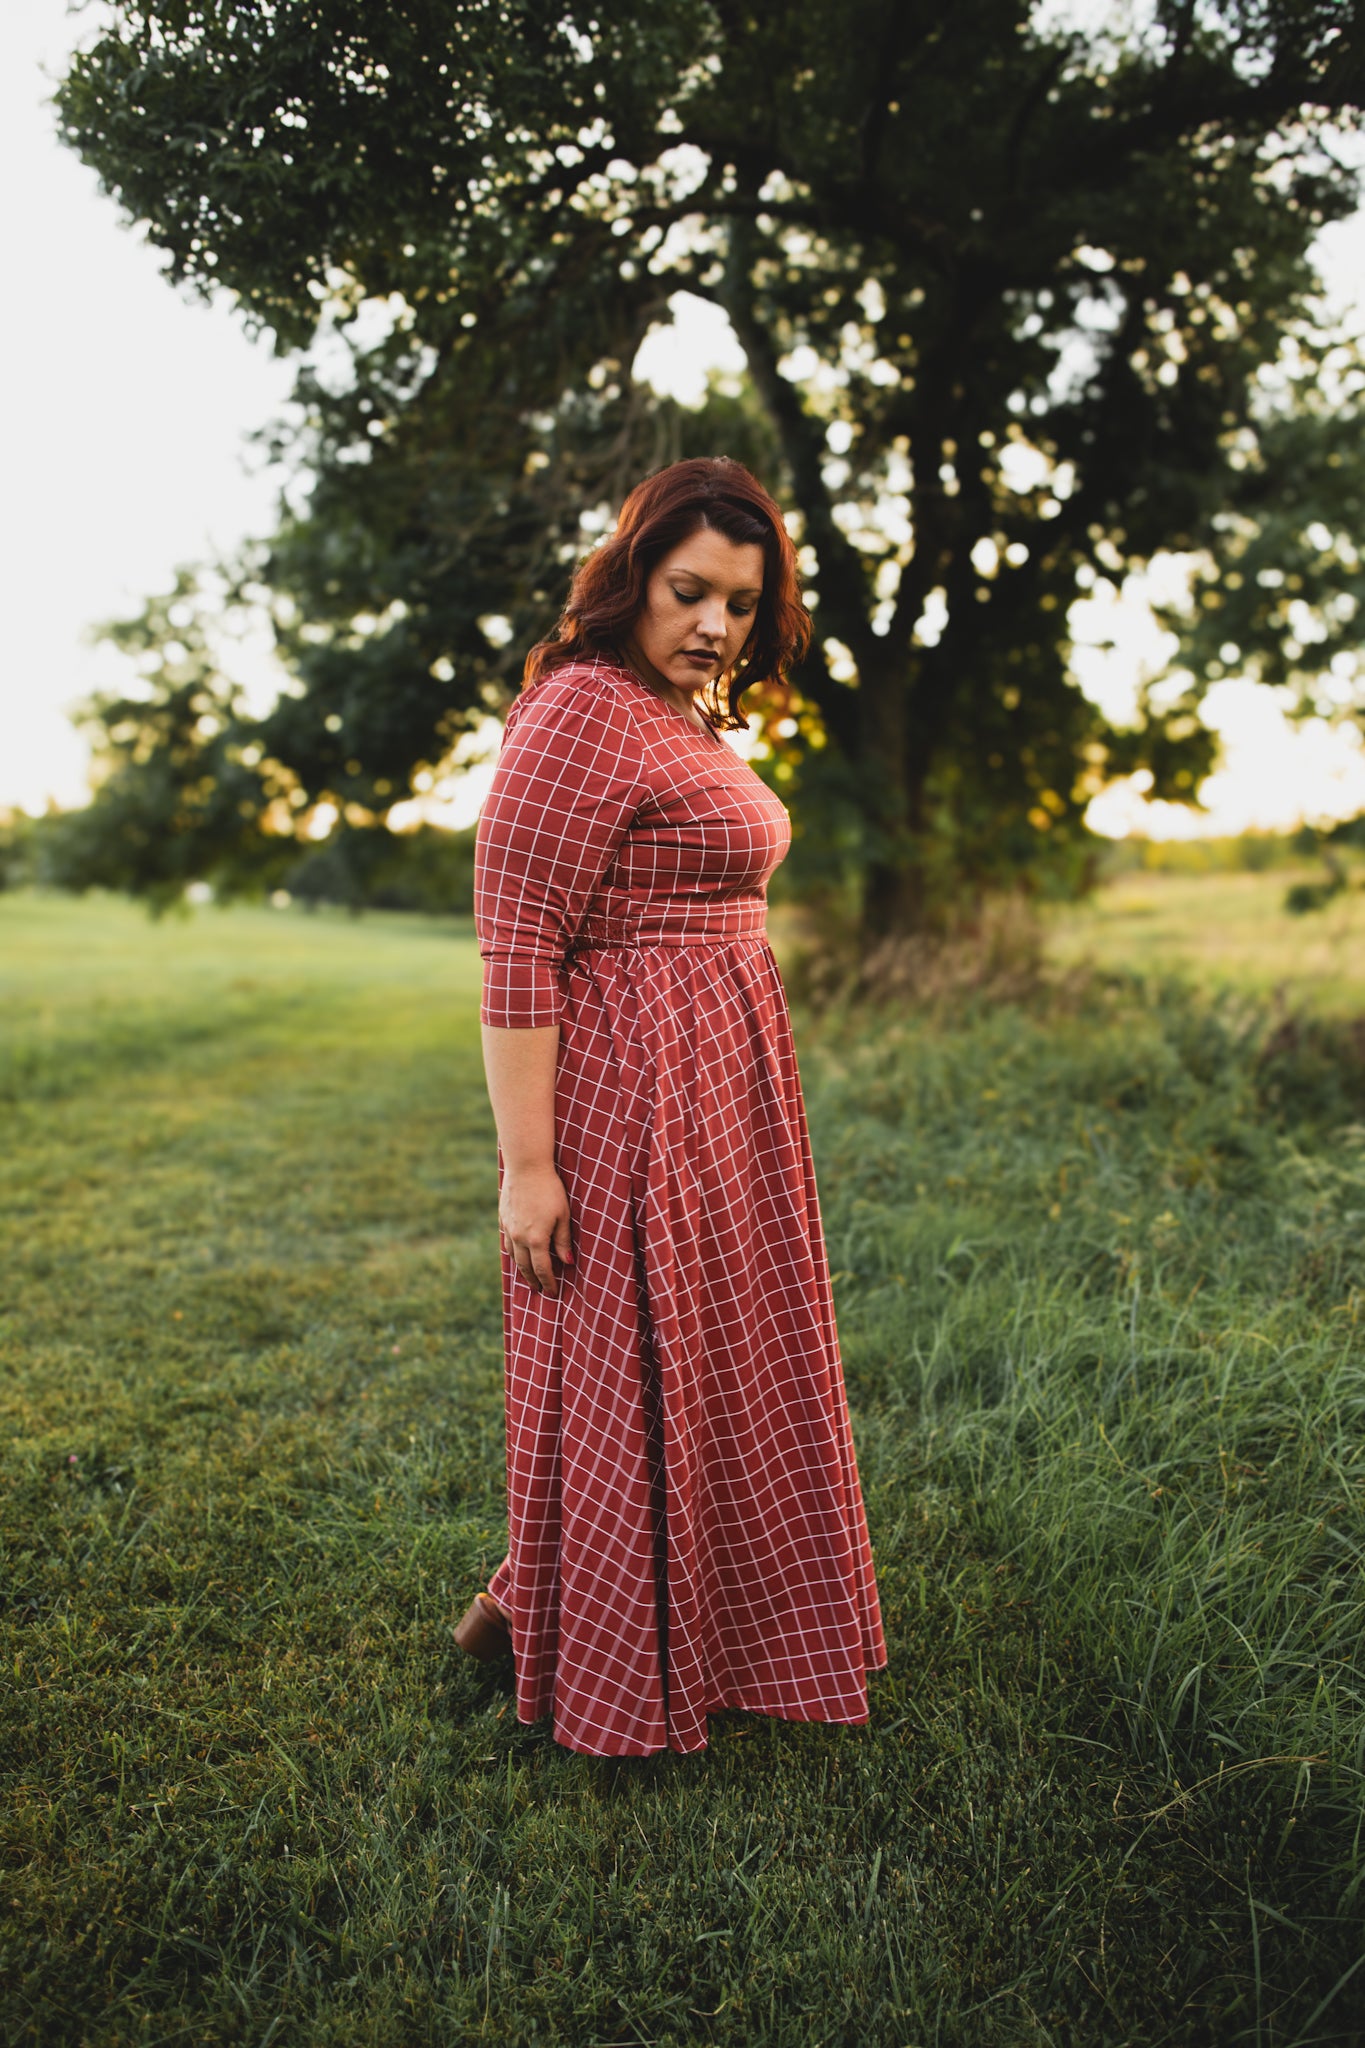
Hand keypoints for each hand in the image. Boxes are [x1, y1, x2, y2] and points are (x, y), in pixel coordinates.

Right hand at [499, 1164, 572, 1296]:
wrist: (526, 1167)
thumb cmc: (550, 1190)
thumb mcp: (563, 1215)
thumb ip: (563, 1241)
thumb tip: (567, 1263)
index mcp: (536, 1239)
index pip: (543, 1269)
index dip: (548, 1283)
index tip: (553, 1293)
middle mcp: (519, 1238)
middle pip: (525, 1267)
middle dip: (533, 1280)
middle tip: (539, 1290)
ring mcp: (508, 1229)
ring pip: (513, 1256)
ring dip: (521, 1269)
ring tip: (528, 1276)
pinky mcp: (503, 1218)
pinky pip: (506, 1242)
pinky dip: (512, 1252)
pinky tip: (517, 1254)